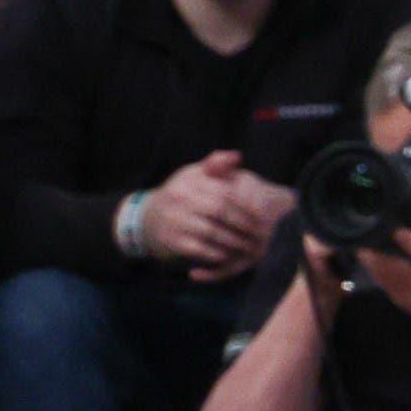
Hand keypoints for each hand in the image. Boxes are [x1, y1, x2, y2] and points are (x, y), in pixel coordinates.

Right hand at [140, 150, 272, 279]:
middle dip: (243, 224)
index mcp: (188, 180)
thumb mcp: (193, 174)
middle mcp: (179, 197)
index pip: (224, 191)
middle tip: (262, 234)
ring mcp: (174, 219)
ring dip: (235, 241)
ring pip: (212, 231)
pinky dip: (217, 253)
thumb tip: (236, 156)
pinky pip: (200, 248)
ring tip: (251, 246)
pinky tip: (228, 254)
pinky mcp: (172, 240)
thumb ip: (215, 164)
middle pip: (220, 211)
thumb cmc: (180, 194)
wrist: (146, 218)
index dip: (246, 205)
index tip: (263, 216)